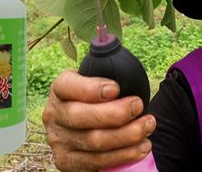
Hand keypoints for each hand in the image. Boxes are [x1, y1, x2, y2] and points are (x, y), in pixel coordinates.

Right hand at [42, 69, 156, 171]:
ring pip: (93, 141)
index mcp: (60, 89)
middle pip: (81, 117)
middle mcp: (54, 114)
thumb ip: (104, 68)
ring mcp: (58, 140)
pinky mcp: (67, 161)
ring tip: (148, 125)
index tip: (116, 88)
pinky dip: (123, 155)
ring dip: (126, 135)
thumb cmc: (95, 99)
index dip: (90, 88)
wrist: (80, 130)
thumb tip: (111, 42)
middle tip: (139, 106)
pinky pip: (97, 161)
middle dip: (115, 113)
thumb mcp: (94, 80)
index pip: (67, 86)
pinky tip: (141, 146)